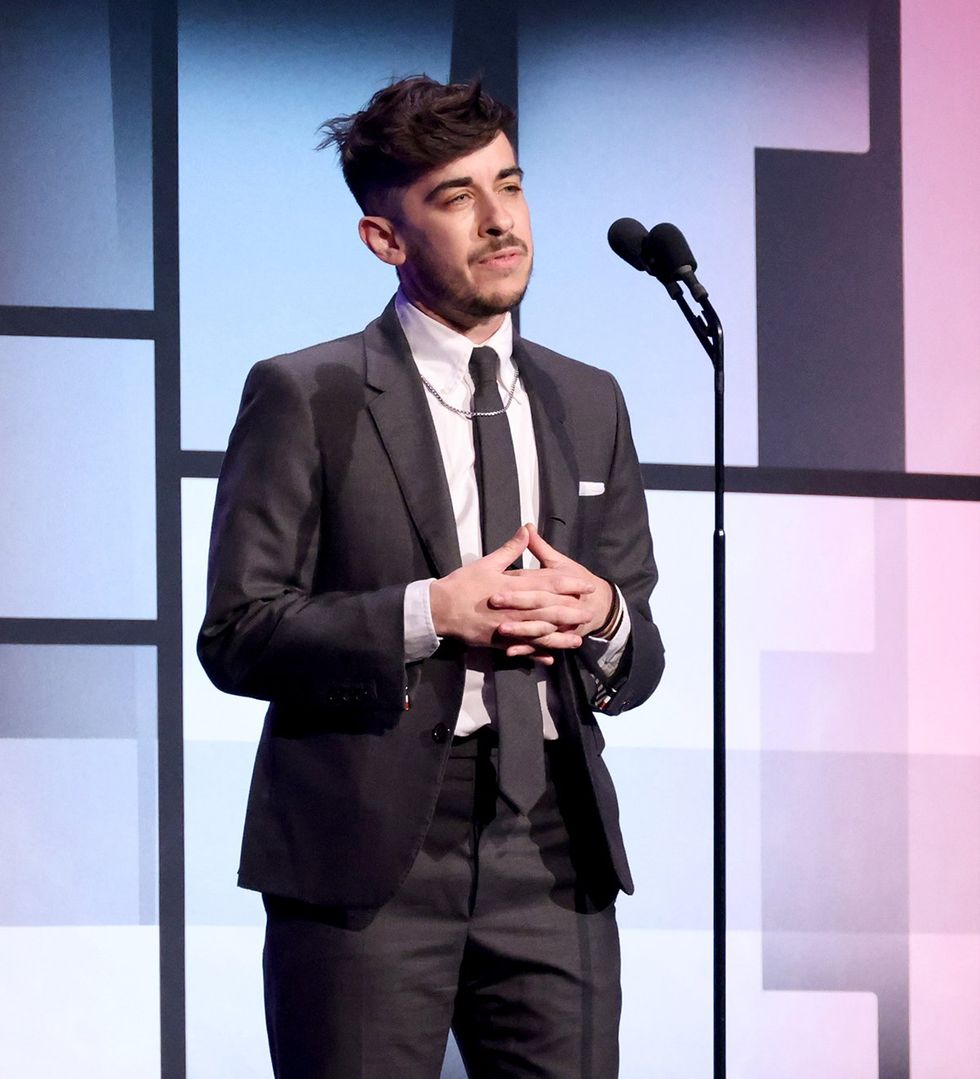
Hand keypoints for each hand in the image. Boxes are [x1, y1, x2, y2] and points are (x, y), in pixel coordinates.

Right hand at [429, 526, 594, 658]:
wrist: (440, 609)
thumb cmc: (462, 584)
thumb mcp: (486, 562)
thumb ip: (510, 549)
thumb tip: (526, 530)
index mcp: (513, 586)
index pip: (547, 584)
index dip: (569, 584)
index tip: (586, 585)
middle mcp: (514, 608)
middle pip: (548, 611)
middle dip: (570, 612)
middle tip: (590, 614)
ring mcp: (507, 627)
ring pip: (539, 633)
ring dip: (559, 637)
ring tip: (577, 640)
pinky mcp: (498, 641)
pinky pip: (521, 648)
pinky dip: (535, 653)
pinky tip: (550, 658)